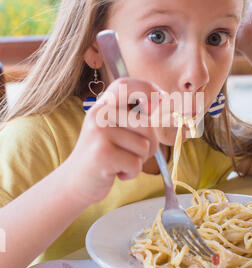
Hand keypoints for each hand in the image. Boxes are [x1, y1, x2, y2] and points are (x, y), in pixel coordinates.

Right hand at [62, 77, 161, 207]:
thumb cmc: (103, 155)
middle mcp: (99, 115)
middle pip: (147, 125)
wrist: (75, 182)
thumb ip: (132, 115)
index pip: (125, 85)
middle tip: (131, 154)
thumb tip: (161, 99)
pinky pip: (136, 164)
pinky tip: (116, 173)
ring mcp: (99, 133)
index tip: (160, 101)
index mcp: (102, 106)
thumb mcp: (113, 128)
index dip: (147, 88)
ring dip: (139, 161)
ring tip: (120, 162)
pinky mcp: (103, 154)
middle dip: (150, 145)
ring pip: (144, 146)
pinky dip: (131, 173)